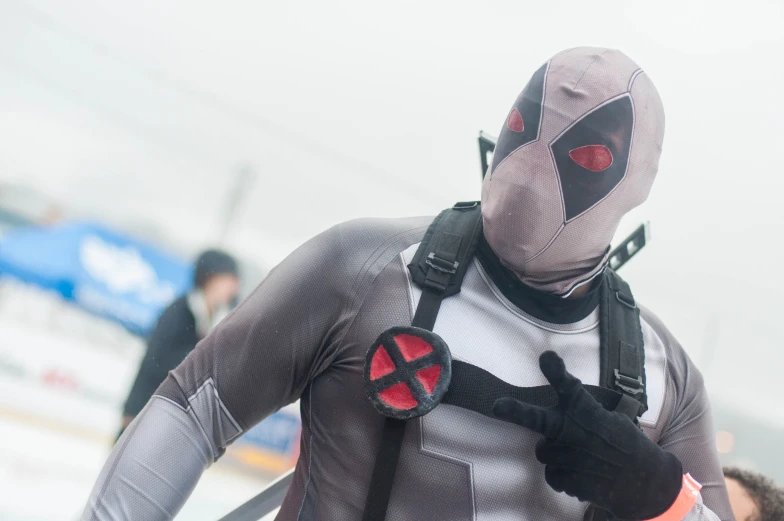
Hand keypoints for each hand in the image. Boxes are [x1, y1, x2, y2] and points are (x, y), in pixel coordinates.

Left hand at [493, 351, 682, 519]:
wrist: (646, 485)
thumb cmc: (626, 445)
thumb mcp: (612, 420)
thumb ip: (585, 414)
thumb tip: (565, 409)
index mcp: (588, 413)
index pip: (570, 387)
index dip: (556, 372)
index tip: (547, 357)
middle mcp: (575, 433)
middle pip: (538, 420)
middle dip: (516, 411)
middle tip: (497, 406)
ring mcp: (571, 458)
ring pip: (543, 451)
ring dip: (556, 453)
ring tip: (580, 457)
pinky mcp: (569, 481)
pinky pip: (552, 474)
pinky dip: (563, 475)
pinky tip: (582, 473)